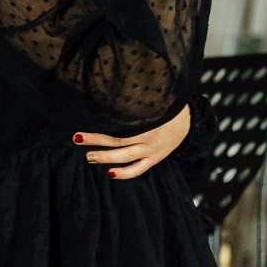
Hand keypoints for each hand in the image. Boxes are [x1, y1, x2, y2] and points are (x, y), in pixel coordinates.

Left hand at [73, 107, 191, 179]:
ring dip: (105, 157)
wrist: (189, 121)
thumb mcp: (152, 99)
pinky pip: (138, 169)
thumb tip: (109, 92)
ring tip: (89, 156)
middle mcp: (148, 135)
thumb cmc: (165, 106)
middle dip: (96, 140)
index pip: (119, 122)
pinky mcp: (155, 158)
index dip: (102, 123)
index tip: (85, 119)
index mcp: (147, 118)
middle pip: (117, 139)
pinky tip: (110, 173)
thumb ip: (134, 100)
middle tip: (77, 138)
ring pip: (125, 156)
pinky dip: (124, 173)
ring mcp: (152, 149)